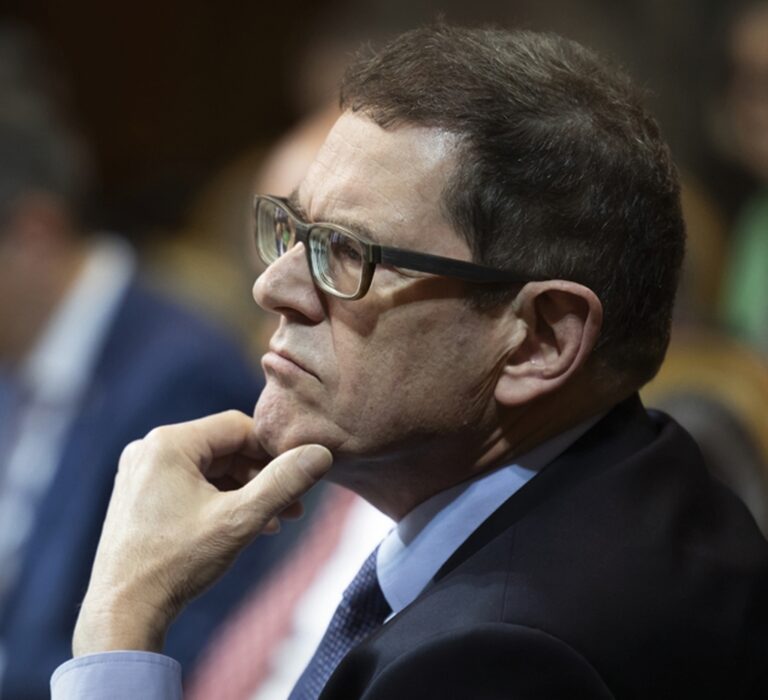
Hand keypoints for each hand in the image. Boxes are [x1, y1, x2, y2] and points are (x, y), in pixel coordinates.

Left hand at [72, 410, 331, 655]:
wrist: (122, 613)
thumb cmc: (177, 563)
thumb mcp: (240, 520)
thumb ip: (284, 482)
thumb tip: (321, 453)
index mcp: (169, 443)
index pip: (238, 427)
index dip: (273, 450)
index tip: (299, 475)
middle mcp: (150, 449)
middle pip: (225, 448)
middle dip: (262, 476)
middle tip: (293, 504)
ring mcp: (142, 473)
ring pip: (211, 468)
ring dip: (246, 491)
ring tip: (275, 520)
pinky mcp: (141, 495)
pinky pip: (193, 484)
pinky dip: (222, 500)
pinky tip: (246, 526)